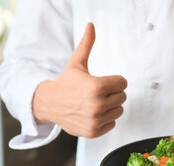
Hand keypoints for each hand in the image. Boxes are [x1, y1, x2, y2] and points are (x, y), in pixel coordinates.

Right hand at [33, 23, 126, 137]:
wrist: (50, 104)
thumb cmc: (66, 83)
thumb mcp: (77, 63)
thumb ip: (87, 45)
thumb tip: (91, 26)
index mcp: (96, 87)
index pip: (123, 83)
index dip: (115, 81)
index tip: (104, 81)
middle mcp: (97, 105)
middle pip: (123, 97)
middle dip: (113, 93)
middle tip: (98, 92)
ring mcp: (95, 120)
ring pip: (119, 111)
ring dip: (111, 106)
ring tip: (95, 102)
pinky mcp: (93, 132)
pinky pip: (112, 124)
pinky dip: (106, 119)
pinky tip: (93, 113)